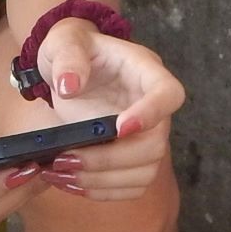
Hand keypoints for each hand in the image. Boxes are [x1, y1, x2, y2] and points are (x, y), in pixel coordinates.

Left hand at [33, 20, 184, 200]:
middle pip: (155, 145)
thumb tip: (70, 86)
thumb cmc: (72, 49)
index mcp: (145, 72)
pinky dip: (100, 191)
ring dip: (102, 180)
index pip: (169, 94)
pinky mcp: (131, 160)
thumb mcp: (64, 40)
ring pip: (144, 172)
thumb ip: (68, 56)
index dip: (152, 114)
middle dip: (110, 158)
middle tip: (66, 159)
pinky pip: (129, 187)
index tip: (120, 128)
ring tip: (61, 174)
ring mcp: (145, 137)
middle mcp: (153, 109)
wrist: (67, 71)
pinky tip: (69, 183)